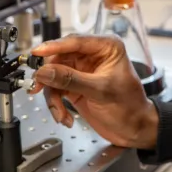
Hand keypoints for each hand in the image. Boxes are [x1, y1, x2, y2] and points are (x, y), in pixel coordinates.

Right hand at [29, 35, 158, 149]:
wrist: (134, 130)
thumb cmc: (129, 107)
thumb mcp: (100, 91)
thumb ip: (71, 80)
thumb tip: (45, 71)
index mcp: (106, 47)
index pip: (75, 41)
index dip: (53, 46)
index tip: (37, 52)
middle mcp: (92, 55)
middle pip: (59, 57)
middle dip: (49, 76)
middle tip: (39, 87)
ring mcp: (82, 71)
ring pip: (54, 75)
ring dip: (53, 96)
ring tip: (59, 113)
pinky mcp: (74, 86)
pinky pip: (56, 90)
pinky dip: (56, 104)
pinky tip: (64, 117)